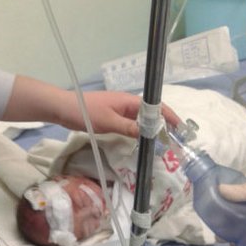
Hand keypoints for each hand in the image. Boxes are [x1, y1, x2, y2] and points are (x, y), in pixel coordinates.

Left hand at [59, 90, 179, 138]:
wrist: (64, 109)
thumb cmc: (86, 112)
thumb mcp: (109, 122)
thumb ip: (130, 128)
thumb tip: (150, 134)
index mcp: (130, 101)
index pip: (156, 107)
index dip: (170, 117)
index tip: (180, 129)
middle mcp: (128, 105)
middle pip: (152, 115)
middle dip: (164, 126)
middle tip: (174, 142)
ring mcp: (121, 112)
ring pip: (142, 122)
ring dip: (152, 131)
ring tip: (162, 145)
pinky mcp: (114, 119)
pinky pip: (132, 126)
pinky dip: (140, 134)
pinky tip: (143, 143)